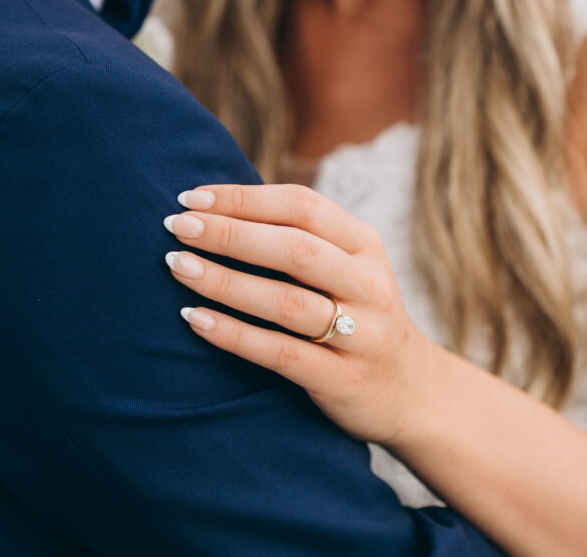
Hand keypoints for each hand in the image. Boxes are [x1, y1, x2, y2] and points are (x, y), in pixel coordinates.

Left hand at [164, 183, 429, 447]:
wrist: (410, 390)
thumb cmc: (356, 312)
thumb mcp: (346, 265)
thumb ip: (299, 236)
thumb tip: (214, 206)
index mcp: (364, 243)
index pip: (301, 205)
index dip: (244, 198)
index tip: (191, 196)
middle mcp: (367, 283)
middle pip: (293, 248)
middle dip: (229, 233)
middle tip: (177, 226)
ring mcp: (360, 333)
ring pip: (285, 301)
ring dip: (225, 281)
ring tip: (178, 266)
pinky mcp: (342, 379)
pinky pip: (280, 353)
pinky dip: (234, 334)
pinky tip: (195, 319)